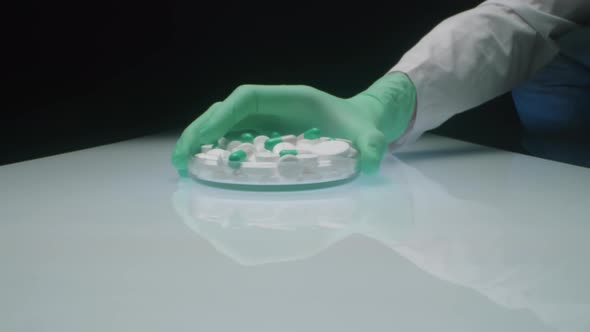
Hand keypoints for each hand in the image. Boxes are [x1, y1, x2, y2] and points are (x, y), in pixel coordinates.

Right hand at [172, 72, 415, 175]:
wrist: (360, 123)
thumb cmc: (359, 126)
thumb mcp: (369, 136)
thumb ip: (371, 147)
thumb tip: (369, 165)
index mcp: (292, 99)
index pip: (247, 98)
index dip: (223, 114)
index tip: (205, 137)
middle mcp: (273, 107)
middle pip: (226, 110)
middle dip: (201, 129)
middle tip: (181, 158)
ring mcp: (265, 120)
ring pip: (223, 123)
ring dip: (201, 140)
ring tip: (183, 164)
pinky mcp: (264, 134)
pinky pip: (232, 137)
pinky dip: (215, 149)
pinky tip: (204, 168)